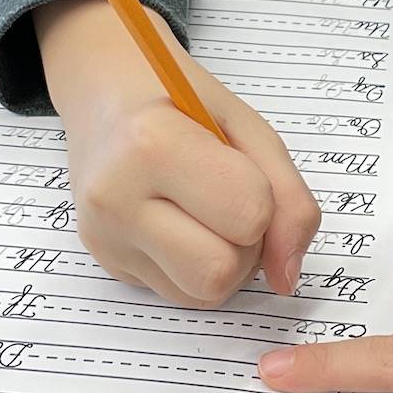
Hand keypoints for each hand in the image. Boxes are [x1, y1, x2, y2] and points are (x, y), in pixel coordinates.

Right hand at [37, 0, 320, 306]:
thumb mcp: (247, 127)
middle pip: (221, 270)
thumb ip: (288, 198)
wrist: (105, 96)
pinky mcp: (107, 263)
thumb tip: (287, 276)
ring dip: (225, 262)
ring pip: (204, 293)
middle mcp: (115, 197)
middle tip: (226, 197)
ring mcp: (104, 236)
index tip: (238, 166)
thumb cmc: (179, 103)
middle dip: (245, 242)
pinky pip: (182, 295)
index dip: (264, 197)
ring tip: (205, 213)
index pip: (249, 214)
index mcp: (152, 143)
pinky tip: (182, 227)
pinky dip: (198, 269)